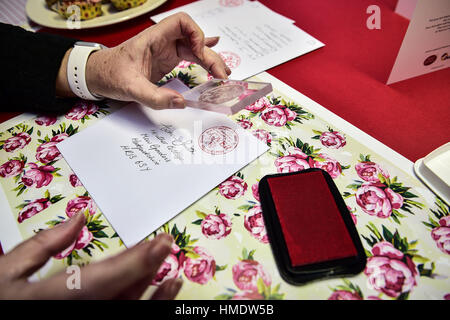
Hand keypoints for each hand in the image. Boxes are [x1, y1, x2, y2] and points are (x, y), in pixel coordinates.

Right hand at [0, 212, 181, 298]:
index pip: (101, 279)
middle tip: (167, 246)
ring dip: (151, 293)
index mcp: (50, 299)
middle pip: (119, 295)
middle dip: (147, 270)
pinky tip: (158, 291)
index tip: (160, 244)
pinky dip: (143, 304)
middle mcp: (74, 313)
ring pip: (125, 310)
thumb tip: (78, 218)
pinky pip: (122, 316)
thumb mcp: (5, 272)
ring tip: (173, 275)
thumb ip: (42, 246)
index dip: (135, 262)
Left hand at [79, 12, 229, 108]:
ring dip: (210, 59)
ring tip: (224, 73)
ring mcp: (166, 50)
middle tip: (222, 75)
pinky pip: (189, 55)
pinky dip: (203, 56)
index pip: (181, 22)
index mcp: (153, 39)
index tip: (199, 53)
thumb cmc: (110, 75)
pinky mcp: (167, 60)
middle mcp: (162, 41)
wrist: (99, 76)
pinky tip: (214, 52)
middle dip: (210, 55)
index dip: (195, 34)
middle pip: (193, 39)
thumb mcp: (130, 88)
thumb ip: (154, 97)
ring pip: (194, 49)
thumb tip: (181, 103)